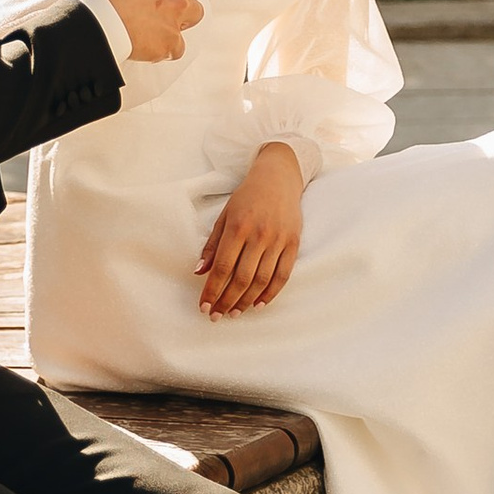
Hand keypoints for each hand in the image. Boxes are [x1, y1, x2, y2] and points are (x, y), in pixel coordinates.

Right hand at [99, 0, 204, 61]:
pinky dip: (165, 49)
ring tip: (157, 27)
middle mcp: (176, 1)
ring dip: (176, 27)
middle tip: (166, 9)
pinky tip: (150, 44)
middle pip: (196, 6)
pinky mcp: (168, 46)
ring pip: (188, 26)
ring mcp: (173, 25)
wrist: (94, 24)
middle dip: (185, 8)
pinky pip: (176, 50)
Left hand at [197, 142, 303, 316]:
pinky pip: (282, 275)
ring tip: (234, 313)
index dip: (212, 290)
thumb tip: (199, 272)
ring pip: (262, 281)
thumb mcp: (225, 216)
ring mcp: (278, 240)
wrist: (279, 178)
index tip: (204, 306)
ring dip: (246, 301)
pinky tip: (258, 304)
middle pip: (241, 279)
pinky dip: (270, 293)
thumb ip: (212, 245)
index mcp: (238, 227)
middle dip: (227, 301)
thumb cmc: (248, 197)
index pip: (223, 267)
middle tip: (216, 315)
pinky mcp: (293, 243)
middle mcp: (259, 235)